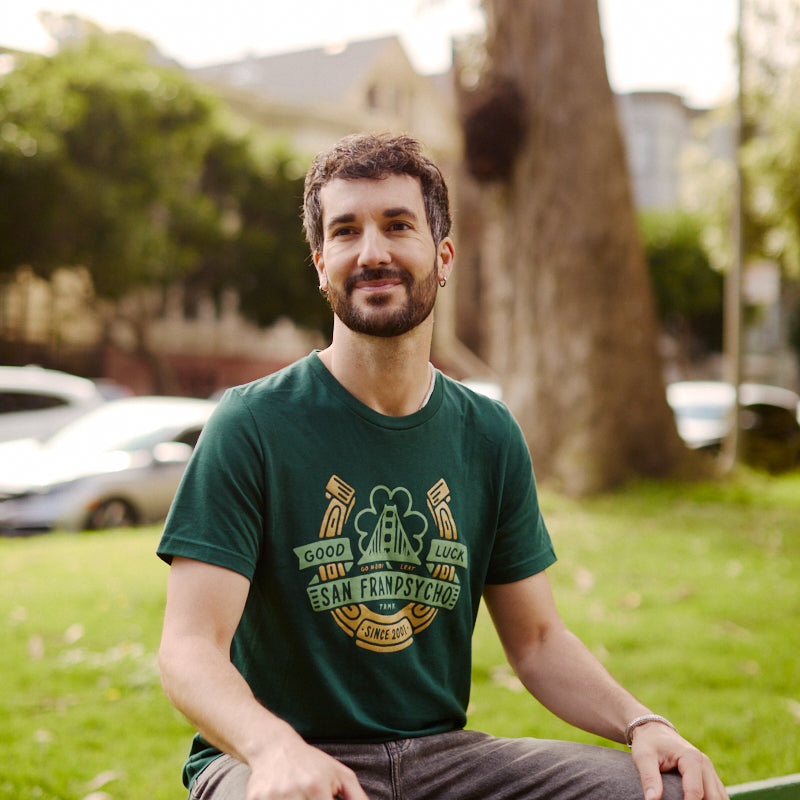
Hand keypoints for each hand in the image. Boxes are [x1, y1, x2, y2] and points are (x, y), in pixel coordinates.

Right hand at [244, 736, 368, 799]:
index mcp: (316, 787)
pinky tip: (282, 795)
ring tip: (297, 795)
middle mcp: (294, 793)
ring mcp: (272, 797)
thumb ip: (356, 797)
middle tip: (310, 797)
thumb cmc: (311, 763)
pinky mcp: (255, 799)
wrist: (273, 746)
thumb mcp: (340, 775)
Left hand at [630, 722, 727, 799]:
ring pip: (720, 798)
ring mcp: (709, 770)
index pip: (695, 792)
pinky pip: (718, 795)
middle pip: (713, 798)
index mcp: (691, 758)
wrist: (654, 730)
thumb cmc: (648, 742)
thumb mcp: (643, 757)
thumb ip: (649, 778)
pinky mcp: (709, 776)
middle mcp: (705, 764)